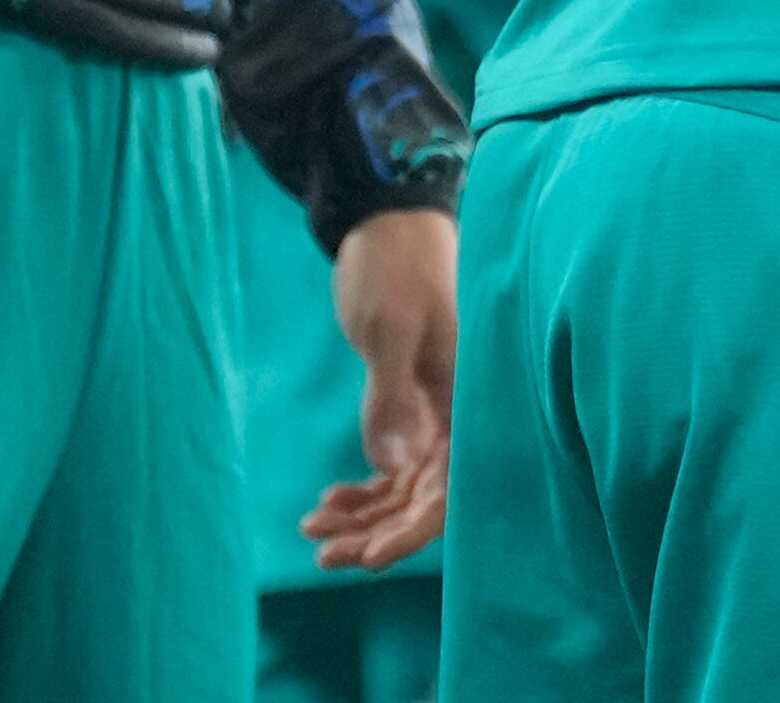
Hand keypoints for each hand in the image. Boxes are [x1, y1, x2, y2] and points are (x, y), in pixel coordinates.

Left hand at [304, 204, 458, 570]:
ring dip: (362, 516)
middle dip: (377, 533)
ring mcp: (434, 412)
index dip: (413, 529)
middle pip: (424, 499)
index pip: (448, 486)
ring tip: (312, 530)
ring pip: (403, 488)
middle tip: (323, 555)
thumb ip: (394, 393)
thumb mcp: (390, 326)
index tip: (370, 557)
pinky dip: (361, 490)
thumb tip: (394, 465)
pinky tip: (325, 502)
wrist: (386, 221)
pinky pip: (390, 466)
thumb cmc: (396, 265)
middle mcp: (457, 414)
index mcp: (467, 396)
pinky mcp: (410, 404)